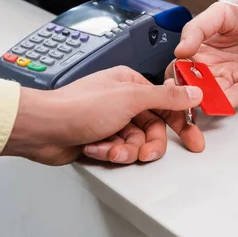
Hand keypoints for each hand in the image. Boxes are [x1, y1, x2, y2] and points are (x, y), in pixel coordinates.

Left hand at [1, 66, 202, 165]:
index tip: (194, 139)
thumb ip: (166, 96)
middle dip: (147, 144)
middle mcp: (122, 101)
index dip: (181, 122)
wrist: (44, 129)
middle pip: (153, 128)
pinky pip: (119, 151)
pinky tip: (95, 147)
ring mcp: (111, 121)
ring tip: (110, 148)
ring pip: (136, 143)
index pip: (166, 102)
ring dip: (124, 150)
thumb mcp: (131, 98)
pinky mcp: (100, 139)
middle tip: (145, 153)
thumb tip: (192, 91)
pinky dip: (108, 152)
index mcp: (131, 83)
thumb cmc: (78, 107)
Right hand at [168, 0, 237, 106]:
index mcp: (201, 47)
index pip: (180, 65)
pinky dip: (224, 104)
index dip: (175, 72)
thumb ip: (198, 29)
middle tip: (184, 92)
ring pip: (211, 94)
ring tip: (199, 99)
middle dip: (186, 91)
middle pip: (192, 84)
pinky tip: (217, 104)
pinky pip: (233, 98)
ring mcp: (231, 76)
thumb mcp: (221, 12)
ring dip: (204, 99)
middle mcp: (213, 64)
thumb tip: (179, 49)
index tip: (174, 75)